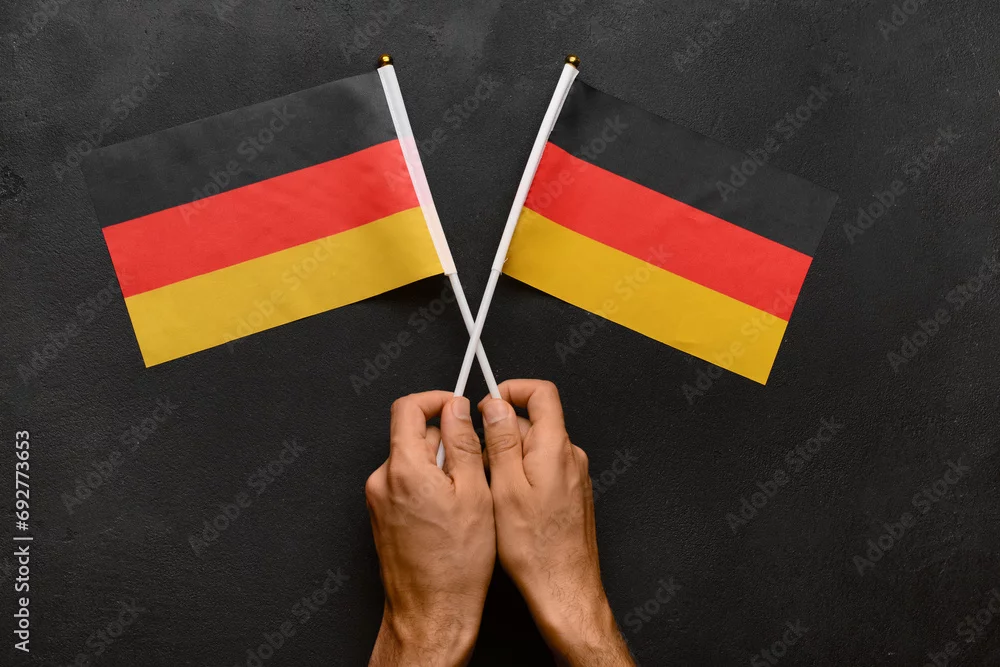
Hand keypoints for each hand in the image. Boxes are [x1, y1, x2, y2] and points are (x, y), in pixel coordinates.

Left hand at [367, 391, 494, 665]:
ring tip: (465, 499)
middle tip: (475, 465)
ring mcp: (378, 499)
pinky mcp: (381, 516)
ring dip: (439, 467)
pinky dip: (428, 487)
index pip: (408, 408)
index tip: (458, 406)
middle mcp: (383, 480)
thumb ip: (463, 444)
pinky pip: (406, 484)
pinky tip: (450, 514)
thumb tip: (456, 408)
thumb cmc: (457, 564)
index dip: (437, 400)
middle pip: (413, 435)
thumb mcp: (474, 494)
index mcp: (405, 468)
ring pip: (412, 461)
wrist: (431, 612)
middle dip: (445, 440)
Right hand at [479, 380, 632, 665]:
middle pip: (534, 420)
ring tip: (490, 487)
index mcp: (555, 448)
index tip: (486, 404)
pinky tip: (507, 503)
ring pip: (535, 447)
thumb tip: (495, 404)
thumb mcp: (506, 488)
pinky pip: (544, 468)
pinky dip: (522, 474)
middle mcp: (570, 456)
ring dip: (509, 456)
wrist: (565, 588)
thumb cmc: (535, 548)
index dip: (512, 390)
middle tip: (476, 457)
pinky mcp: (572, 493)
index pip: (541, 393)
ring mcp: (574, 475)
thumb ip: (501, 441)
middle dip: (501, 431)